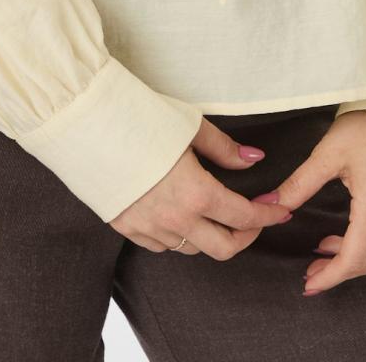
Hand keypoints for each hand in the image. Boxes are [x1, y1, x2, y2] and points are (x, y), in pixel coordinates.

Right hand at [109, 116, 293, 256]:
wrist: (86, 123)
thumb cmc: (139, 117)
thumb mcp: (190, 125)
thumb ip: (225, 149)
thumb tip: (253, 160)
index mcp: (196, 192)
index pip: (243, 217)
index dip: (267, 216)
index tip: (280, 209)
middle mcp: (175, 219)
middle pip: (223, 249)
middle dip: (245, 237)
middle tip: (252, 218)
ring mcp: (148, 228)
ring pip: (191, 249)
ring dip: (210, 235)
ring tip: (215, 213)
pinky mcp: (125, 228)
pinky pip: (161, 246)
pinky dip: (178, 236)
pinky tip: (180, 215)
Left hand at [270, 110, 365, 293]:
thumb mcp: (328, 153)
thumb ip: (299, 185)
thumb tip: (270, 204)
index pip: (353, 260)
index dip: (330, 277)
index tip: (309, 284)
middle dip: (340, 270)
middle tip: (312, 267)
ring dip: (358, 255)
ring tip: (328, 245)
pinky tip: (357, 226)